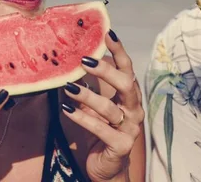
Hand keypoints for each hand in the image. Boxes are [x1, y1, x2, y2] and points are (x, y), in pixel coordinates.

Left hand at [62, 30, 144, 181]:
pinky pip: (101, 129)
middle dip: (106, 71)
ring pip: (110, 108)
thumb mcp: (94, 103)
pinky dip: (82, 118)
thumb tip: (73, 59)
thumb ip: (90, 84)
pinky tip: (66, 110)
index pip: (127, 68)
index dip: (119, 50)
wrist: (107, 166)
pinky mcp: (121, 145)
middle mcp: (133, 109)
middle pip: (125, 84)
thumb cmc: (100, 129)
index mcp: (128, 95)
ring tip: (68, 87)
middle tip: (84, 60)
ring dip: (88, 96)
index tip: (108, 33)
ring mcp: (130, 128)